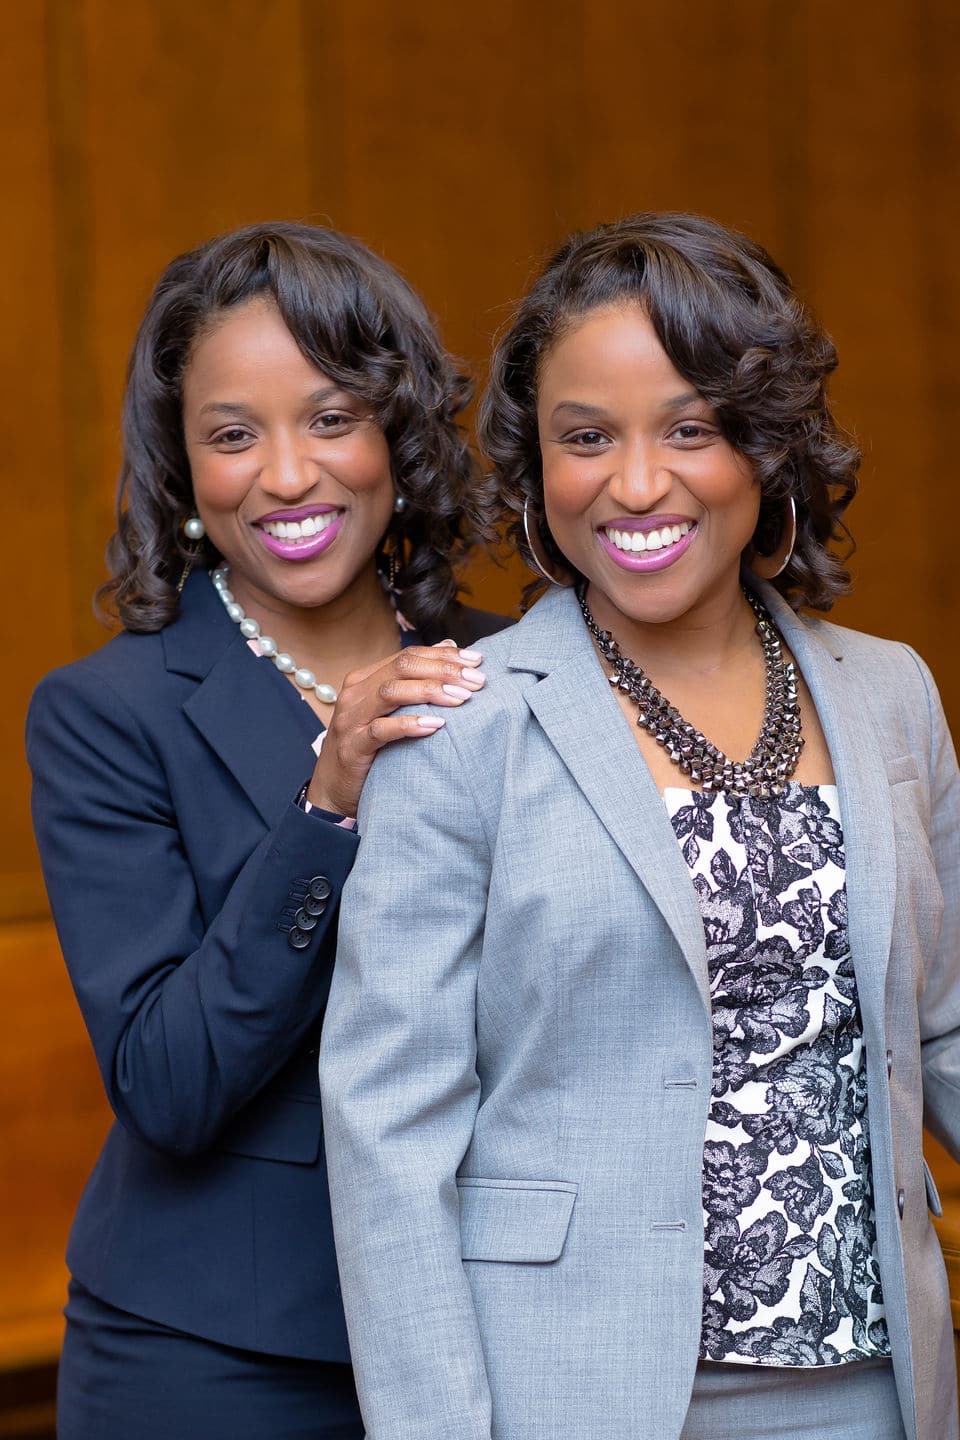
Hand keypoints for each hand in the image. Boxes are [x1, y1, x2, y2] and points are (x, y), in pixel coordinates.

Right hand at [306, 642, 484, 815]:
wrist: (334, 787)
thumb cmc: (369, 746)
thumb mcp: (390, 711)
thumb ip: (414, 681)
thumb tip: (449, 647)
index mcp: (366, 678)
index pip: (409, 656)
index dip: (444, 655)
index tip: (477, 660)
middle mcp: (356, 693)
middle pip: (402, 667)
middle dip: (444, 670)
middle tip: (476, 680)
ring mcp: (351, 719)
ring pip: (390, 692)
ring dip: (430, 691)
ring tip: (462, 698)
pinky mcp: (352, 746)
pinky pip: (380, 730)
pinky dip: (409, 725)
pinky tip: (435, 726)